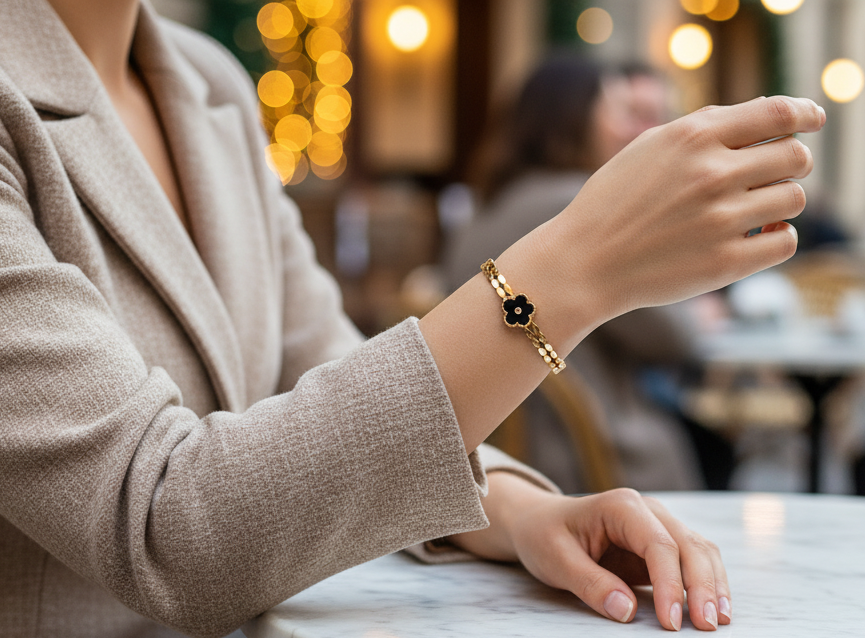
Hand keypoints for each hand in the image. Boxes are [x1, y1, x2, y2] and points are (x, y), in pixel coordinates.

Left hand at [451, 474, 728, 630]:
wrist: (539, 522)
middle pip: (688, 545)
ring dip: (712, 585)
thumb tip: (627, 611)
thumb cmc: (545, 536)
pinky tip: (712, 609)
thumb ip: (590, 584)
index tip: (671, 622)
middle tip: (707, 626)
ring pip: (699, 551)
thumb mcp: (556, 560)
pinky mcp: (660, 544)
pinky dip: (705, 583)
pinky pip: (692, 561)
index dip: (669, 583)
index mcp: (620, 506)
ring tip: (717, 621)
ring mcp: (657, 525)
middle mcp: (646, 510)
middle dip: (702, 586)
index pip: (658, 544)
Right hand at [518, 95, 824, 325]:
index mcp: (692, 137)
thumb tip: (769, 116)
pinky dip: (775, 238)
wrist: (582, 263)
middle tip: (770, 176)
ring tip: (751, 211)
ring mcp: (720, 220)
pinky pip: (785, 242)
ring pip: (794, 199)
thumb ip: (705, 129)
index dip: (805, 113)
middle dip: (790, 163)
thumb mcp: (648, 148)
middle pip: (795, 156)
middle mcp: (711, 174)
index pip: (777, 112)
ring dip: (779, 202)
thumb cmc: (613, 204)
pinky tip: (752, 237)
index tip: (813, 119)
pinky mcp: (725, 263)